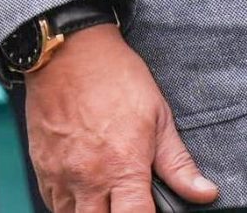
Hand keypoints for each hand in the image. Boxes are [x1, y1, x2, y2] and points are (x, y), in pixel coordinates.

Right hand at [23, 28, 217, 211]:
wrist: (67, 49)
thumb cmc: (114, 76)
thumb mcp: (158, 116)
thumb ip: (178, 163)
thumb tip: (204, 193)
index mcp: (123, 168)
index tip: (150, 211)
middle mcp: (88, 177)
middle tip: (126, 202)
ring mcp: (61, 174)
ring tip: (105, 199)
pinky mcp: (41, 165)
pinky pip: (51, 202)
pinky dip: (67, 205)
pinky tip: (82, 193)